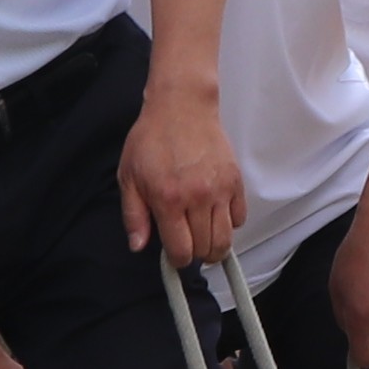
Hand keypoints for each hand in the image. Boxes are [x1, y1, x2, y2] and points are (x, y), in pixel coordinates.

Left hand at [119, 88, 244, 266]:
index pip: (181, 251)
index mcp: (169, 199)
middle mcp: (198, 198)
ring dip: (215, 246)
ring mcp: (220, 190)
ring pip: (226, 239)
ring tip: (204, 239)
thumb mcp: (129, 177)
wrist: (181, 107)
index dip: (176, 261)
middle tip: (187, 245)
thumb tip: (138, 246)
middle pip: (206, 249)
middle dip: (195, 255)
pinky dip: (229, 224)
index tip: (173, 256)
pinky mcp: (235, 181)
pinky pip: (240, 218)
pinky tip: (215, 215)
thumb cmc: (152, 139)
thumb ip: (134, 215)